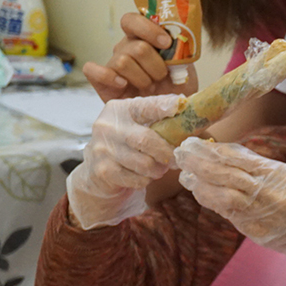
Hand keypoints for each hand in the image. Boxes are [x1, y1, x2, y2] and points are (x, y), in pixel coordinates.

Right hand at [66, 95, 181, 228]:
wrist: (96, 172)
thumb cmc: (126, 144)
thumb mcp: (137, 125)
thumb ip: (158, 118)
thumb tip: (189, 110)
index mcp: (119, 109)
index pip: (144, 106)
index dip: (163, 106)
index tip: (181, 105)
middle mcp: (107, 126)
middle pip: (146, 139)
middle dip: (167, 151)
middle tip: (177, 158)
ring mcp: (103, 149)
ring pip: (144, 163)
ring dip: (158, 168)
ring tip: (160, 168)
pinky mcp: (103, 171)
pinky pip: (137, 179)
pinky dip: (147, 179)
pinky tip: (144, 176)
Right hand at [83, 12, 197, 101]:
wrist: (167, 113)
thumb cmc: (174, 87)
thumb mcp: (184, 68)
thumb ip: (180, 54)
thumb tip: (177, 45)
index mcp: (144, 38)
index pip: (134, 20)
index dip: (149, 29)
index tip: (166, 43)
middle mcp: (126, 48)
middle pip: (137, 47)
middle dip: (155, 66)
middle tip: (162, 78)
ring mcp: (112, 63)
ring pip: (123, 61)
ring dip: (142, 78)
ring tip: (150, 87)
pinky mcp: (100, 81)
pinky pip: (92, 70)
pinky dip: (109, 77)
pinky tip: (124, 85)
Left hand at [174, 137, 285, 271]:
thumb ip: (263, 166)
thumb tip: (229, 154)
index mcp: (279, 174)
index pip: (239, 159)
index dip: (215, 150)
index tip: (196, 143)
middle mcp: (268, 193)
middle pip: (227, 175)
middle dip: (201, 163)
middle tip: (182, 153)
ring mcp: (260, 212)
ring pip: (223, 194)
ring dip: (201, 183)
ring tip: (186, 174)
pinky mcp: (254, 229)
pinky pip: (228, 212)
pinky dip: (211, 200)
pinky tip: (199, 191)